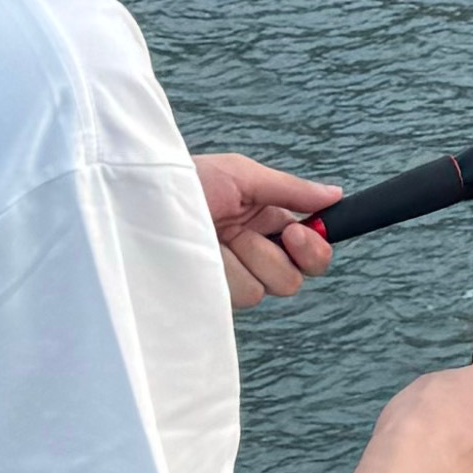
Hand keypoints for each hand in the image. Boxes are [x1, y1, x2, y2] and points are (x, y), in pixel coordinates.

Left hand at [198, 152, 342, 310]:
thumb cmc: (185, 180)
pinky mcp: (211, 296)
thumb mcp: (241, 175)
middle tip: (246, 235)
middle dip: (273, 257)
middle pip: (293, 277)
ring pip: (263, 289)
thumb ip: (290, 190)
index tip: (296, 234)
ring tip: (210, 239)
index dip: (313, 248)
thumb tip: (335, 194)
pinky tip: (199, 257)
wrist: (138, 202)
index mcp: (265, 221)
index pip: (310, 249)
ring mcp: (230, 277)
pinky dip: (220, 275)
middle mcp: (252, 252)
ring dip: (237, 261)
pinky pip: (235, 297)